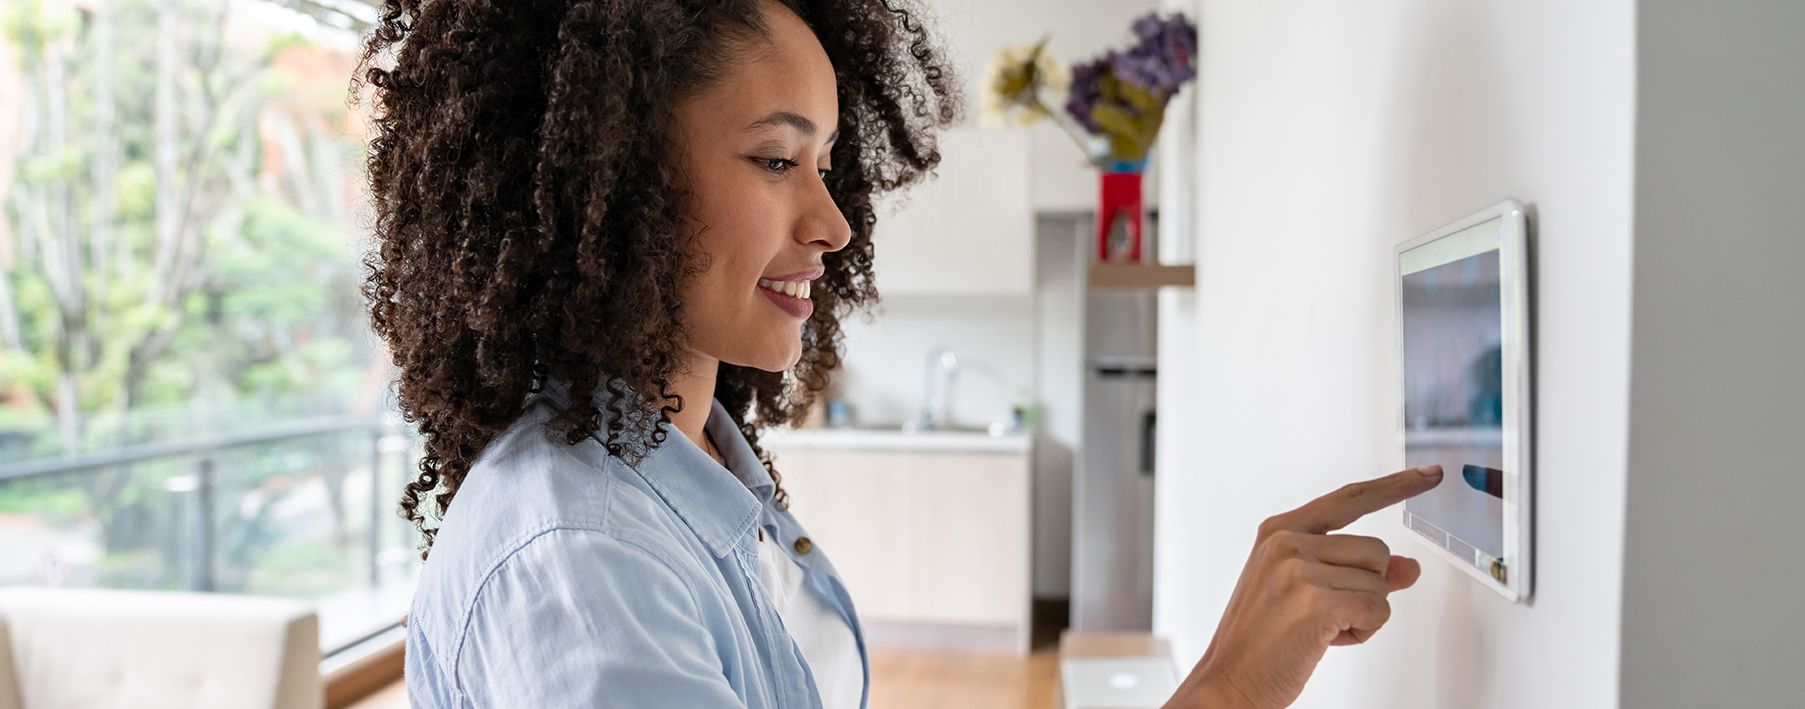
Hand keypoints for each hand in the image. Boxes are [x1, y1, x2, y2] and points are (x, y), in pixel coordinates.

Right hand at [1163, 465, 1443, 708]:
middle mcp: (1286, 541)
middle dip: (1365, 590)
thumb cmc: (1261, 641)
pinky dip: (1362, 632)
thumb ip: (1355, 572)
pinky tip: (1325, 641)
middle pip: (1376, 551)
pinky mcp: (1316, 600)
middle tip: (1322, 616)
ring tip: (1318, 629)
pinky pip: (1378, 610)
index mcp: (1279, 531)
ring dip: (1363, 614)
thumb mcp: (1305, 593)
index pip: (1349, 499)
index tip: (1429, 474)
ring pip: (1380, 583)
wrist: (1228, 681)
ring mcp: (1299, 568)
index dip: (1395, 486)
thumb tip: (1409, 567)